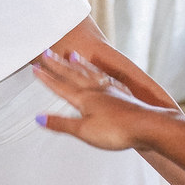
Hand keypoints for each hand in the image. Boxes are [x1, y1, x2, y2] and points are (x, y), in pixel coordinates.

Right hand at [33, 49, 171, 151]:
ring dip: (80, 65)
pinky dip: (99, 74)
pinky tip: (101, 74)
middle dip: (59, 65)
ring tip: (73, 56)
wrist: (148, 127)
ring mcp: (111, 92)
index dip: (46, 78)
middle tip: (48, 53)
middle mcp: (96, 91)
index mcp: (84, 98)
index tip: (36, 68)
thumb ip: (61, 123)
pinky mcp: (123, 97)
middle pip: (73, 75)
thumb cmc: (117, 130)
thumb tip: (40, 118)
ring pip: (91, 74)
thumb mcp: (83, 131)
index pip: (60, 86)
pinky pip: (106, 80)